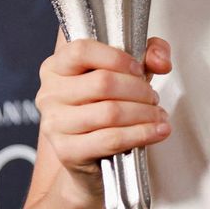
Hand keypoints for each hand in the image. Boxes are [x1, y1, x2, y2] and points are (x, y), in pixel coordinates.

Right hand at [34, 36, 171, 198]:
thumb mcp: (124, 74)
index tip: (138, 69)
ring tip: (157, 115)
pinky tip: (156, 132)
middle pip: (102, 82)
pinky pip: (111, 139)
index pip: (81, 51)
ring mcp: (55, 124)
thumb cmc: (102, 109)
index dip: (117, 58)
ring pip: (110, 112)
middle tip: (153, 98)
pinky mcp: (67, 151)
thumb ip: (147, 54)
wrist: (89, 158)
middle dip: (139, 90)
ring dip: (144, 114)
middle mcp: (49, 94)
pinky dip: (141, 134)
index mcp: (55, 67)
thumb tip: (160, 61)